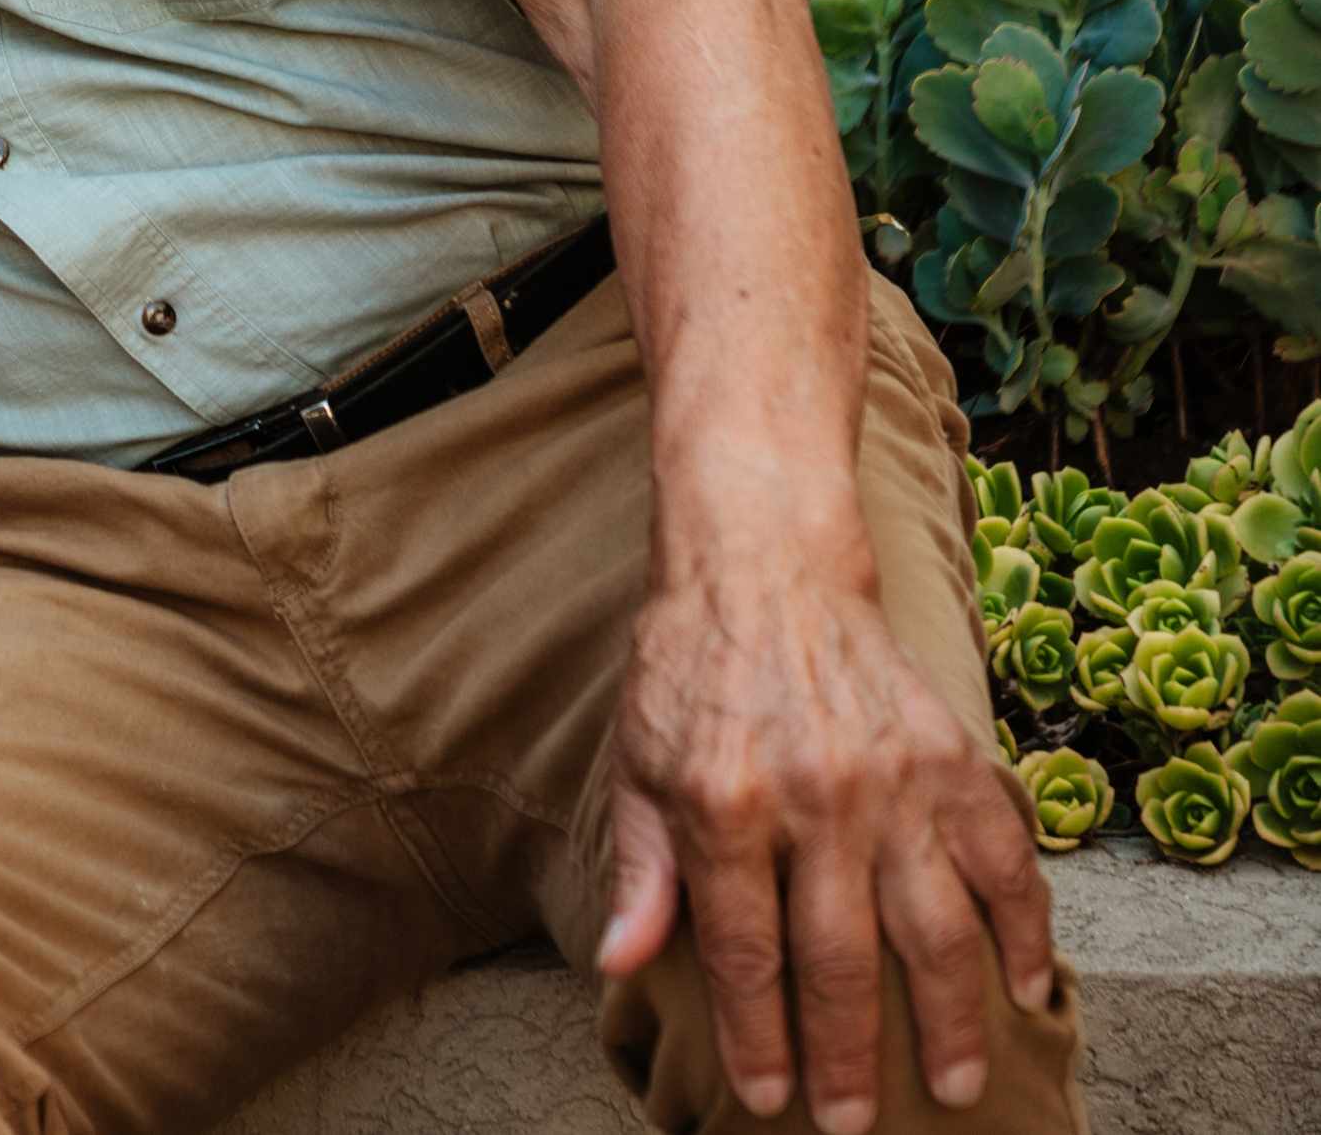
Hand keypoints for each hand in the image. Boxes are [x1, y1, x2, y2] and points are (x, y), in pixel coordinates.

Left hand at [597, 566, 1056, 1131]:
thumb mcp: (639, 765)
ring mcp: (895, 782)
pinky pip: (1007, 863)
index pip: (746, 953)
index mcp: (724, 806)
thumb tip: (622, 963)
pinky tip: (1028, 989)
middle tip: (855, 1122)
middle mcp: (815, 801)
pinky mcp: (955, 760)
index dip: (758, 1035)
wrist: (766, 571)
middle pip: (841, 959)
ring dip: (951, 1020)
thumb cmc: (690, 675)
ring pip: (937, 929)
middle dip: (850, 1055)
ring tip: (956, 1085)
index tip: (772, 1097)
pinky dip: (1026, 931)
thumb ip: (643, 870)